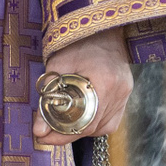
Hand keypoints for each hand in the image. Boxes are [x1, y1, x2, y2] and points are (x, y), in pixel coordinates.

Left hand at [34, 28, 132, 147]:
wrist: (101, 28)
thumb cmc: (77, 43)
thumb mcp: (57, 66)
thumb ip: (48, 98)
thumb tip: (39, 130)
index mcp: (105, 80)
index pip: (85, 122)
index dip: (63, 134)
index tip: (45, 136)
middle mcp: (120, 90)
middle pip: (93, 127)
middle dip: (68, 134)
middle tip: (47, 134)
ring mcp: (126, 93)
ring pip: (102, 127)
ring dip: (81, 130)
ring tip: (62, 124)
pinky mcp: (126, 95)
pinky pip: (110, 121)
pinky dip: (94, 124)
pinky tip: (81, 118)